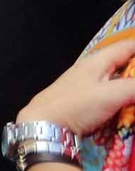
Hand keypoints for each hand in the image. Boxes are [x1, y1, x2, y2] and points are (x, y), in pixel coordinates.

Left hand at [17, 38, 134, 134]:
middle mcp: (94, 68)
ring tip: (131, 90)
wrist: (45, 124)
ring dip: (128, 83)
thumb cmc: (76, 105)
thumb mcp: (111, 94)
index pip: (127, 46)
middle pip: (124, 63)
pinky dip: (123, 96)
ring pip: (118, 79)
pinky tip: (127, 105)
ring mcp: (89, 85)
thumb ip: (134, 87)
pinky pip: (112, 94)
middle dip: (134, 68)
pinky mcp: (87, 101)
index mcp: (98, 61)